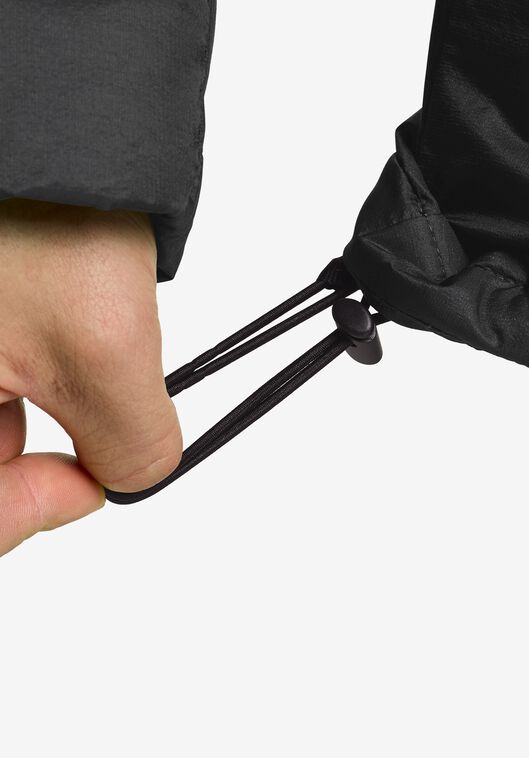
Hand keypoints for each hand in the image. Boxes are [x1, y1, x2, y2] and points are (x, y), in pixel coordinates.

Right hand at [0, 199, 182, 556]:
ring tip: (70, 343)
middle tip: (94, 428)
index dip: (28, 513)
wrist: (35, 107)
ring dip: (39, 407)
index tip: (88, 485)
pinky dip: (32, 370)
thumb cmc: (34, 203)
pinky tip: (60, 330)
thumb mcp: (102, 348)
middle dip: (39, 456)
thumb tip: (133, 475)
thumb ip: (131, 446)